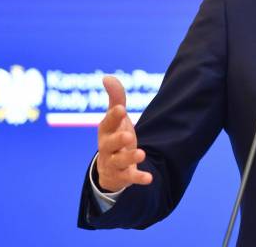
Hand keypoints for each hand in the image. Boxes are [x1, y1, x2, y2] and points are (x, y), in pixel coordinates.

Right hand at [95, 76, 152, 192]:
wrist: (110, 168)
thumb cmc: (115, 135)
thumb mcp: (116, 118)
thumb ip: (115, 97)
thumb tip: (107, 77)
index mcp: (106, 131)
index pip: (107, 123)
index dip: (113, 116)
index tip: (121, 109)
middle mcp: (107, 147)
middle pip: (110, 143)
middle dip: (118, 139)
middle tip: (128, 135)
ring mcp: (114, 163)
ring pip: (119, 161)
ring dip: (130, 157)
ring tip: (141, 153)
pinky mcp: (122, 176)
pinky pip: (130, 178)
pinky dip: (138, 178)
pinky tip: (149, 178)